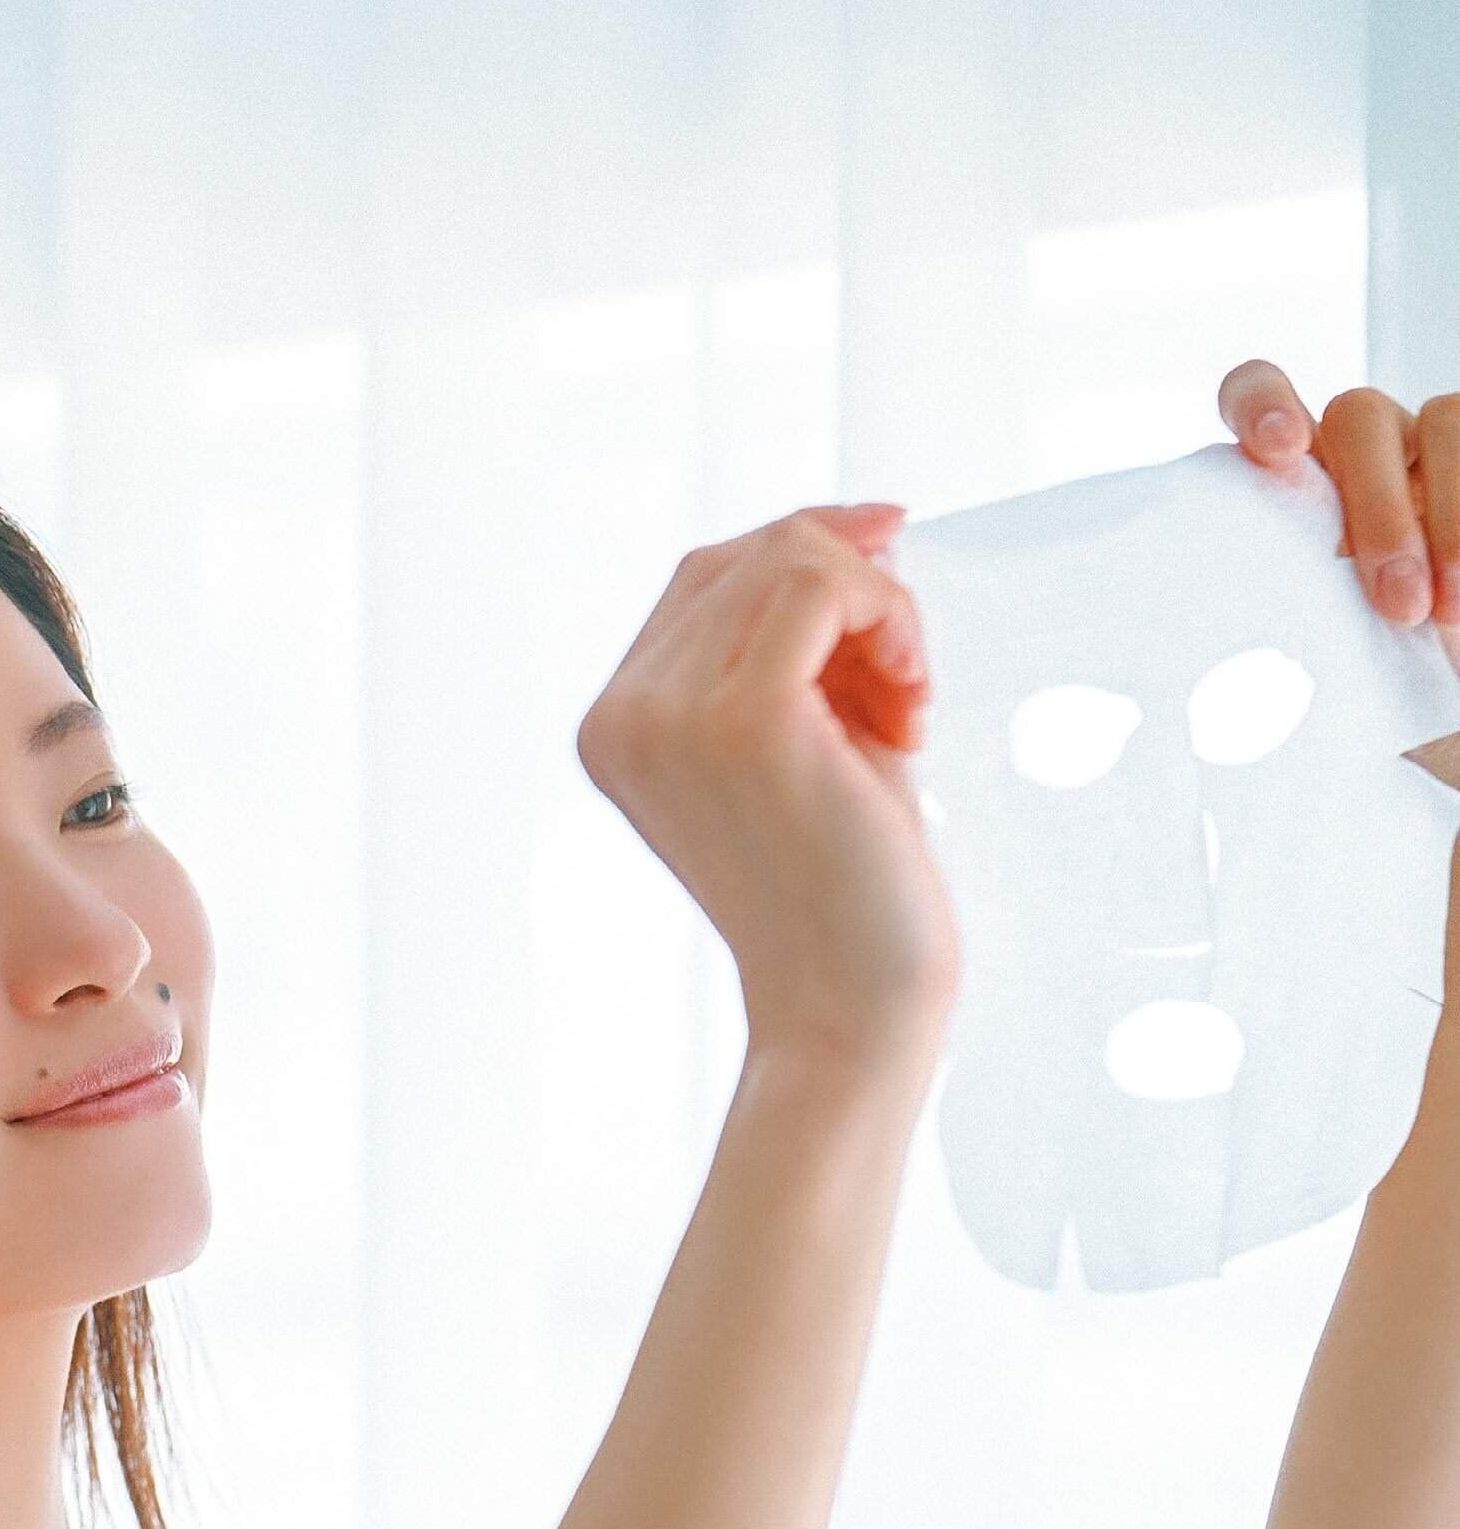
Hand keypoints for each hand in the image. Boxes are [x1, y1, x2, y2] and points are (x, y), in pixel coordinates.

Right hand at [576, 500, 959, 1070]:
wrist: (853, 1008)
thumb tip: (865, 519)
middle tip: (905, 695)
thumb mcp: (806, 735)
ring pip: (793, 557)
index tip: (886, 645)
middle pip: (751, 551)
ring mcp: (672, 716)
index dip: (813, 568)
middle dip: (855, 595)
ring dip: (883, 611)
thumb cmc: (846, 883)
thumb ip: (796, 640)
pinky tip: (913, 701)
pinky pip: (826, 585)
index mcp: (615, 724)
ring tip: (908, 708)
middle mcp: (623, 716)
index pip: (708, 574)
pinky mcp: (742, 720)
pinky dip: (892, 619)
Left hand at [1220, 358, 1459, 673]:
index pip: (1256, 394)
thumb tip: (1247, 659)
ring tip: (1446, 612)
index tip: (1276, 451)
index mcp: (1290, 475)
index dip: (1262, 404)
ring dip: (1449, 519)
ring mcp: (1425, 448)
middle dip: (1380, 508)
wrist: (1422, 665)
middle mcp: (1356, 449)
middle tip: (1396, 604)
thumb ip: (1279, 612)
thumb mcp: (1310, 643)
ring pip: (1441, 421)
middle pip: (1358, 416)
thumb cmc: (1353, 661)